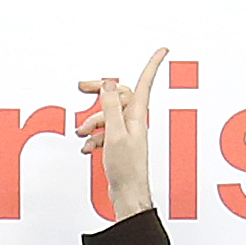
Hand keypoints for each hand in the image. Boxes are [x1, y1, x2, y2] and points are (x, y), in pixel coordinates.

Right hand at [73, 43, 166, 221]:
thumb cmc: (126, 169)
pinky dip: (95, 137)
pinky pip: (105, 131)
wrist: (128, 194)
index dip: (153, 65)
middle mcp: (134, 121)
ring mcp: (127, 132)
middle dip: (99, 92)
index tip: (163, 50)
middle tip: (83, 86)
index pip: (144, 83)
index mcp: (136, 116)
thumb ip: (111, 107)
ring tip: (83, 133)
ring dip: (92, 121)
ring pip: (107, 115)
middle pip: (117, 96)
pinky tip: (90, 146)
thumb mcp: (115, 134)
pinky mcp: (120, 144)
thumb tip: (110, 84)